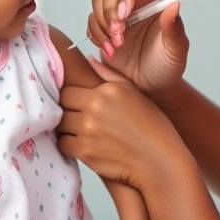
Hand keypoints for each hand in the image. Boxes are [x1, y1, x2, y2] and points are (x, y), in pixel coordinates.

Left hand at [57, 63, 191, 189]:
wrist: (159, 160)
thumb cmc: (152, 126)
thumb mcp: (133, 92)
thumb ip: (109, 74)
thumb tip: (90, 59)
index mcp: (105, 91)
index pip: (68, 90)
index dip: (72, 97)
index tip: (79, 105)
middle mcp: (95, 108)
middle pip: (61, 106)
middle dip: (68, 112)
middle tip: (79, 119)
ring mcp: (88, 130)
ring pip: (61, 125)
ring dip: (68, 129)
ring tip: (83, 132)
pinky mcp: (86, 151)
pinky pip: (64, 144)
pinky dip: (71, 146)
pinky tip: (85, 145)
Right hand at [86, 0, 189, 95]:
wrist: (150, 86)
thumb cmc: (166, 65)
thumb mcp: (176, 49)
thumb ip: (174, 28)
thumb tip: (174, 6)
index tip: (126, 12)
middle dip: (111, 10)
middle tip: (120, 34)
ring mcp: (117, 11)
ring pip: (98, 0)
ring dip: (102, 23)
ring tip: (117, 45)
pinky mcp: (103, 26)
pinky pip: (91, 20)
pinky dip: (97, 35)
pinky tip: (110, 50)